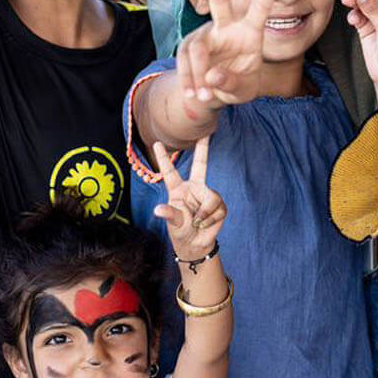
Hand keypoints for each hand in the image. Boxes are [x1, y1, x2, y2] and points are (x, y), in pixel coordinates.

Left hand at [151, 138, 225, 262]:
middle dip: (203, 148)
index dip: (164, 158)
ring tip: (197, 222)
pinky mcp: (220, 204)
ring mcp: (208, 194)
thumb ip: (169, 214)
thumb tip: (158, 210)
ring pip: (211, 198)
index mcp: (178, 190)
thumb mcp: (173, 224)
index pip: (170, 172)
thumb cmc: (181, 231)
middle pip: (201, 165)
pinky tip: (205, 223)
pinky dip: (210, 219)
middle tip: (206, 133)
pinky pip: (217, 208)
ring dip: (204, 214)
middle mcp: (194, 188)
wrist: (196, 244)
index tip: (157, 144)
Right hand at [176, 0, 281, 106]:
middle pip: (220, 0)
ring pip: (197, 48)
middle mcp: (227, 27)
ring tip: (205, 96)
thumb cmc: (238, 85)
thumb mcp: (243, 91)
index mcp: (250, 32)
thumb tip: (212, 76)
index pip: (260, 7)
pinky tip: (194, 95)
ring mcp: (205, 34)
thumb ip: (231, 84)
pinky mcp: (188, 46)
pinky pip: (185, 62)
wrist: (215, 93)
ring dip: (199, 75)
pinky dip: (188, 81)